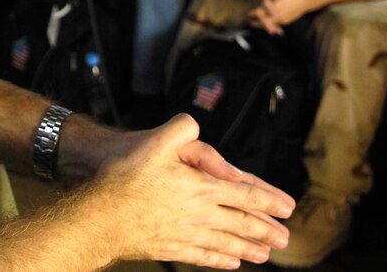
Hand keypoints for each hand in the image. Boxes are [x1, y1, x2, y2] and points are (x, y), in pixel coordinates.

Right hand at [91, 115, 292, 267]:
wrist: (98, 215)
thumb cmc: (123, 177)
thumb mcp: (153, 142)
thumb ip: (182, 130)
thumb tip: (201, 128)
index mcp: (200, 186)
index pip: (245, 194)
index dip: (268, 200)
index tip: (287, 208)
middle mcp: (198, 213)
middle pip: (241, 223)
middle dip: (265, 230)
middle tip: (285, 238)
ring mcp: (185, 234)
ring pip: (225, 243)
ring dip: (248, 248)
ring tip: (264, 255)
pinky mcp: (169, 248)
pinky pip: (202, 256)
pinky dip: (219, 260)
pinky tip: (229, 263)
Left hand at [247, 0, 309, 33]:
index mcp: (276, 7)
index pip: (260, 13)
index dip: (252, 13)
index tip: (247, 13)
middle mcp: (280, 16)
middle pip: (264, 22)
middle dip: (256, 22)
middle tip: (249, 21)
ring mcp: (284, 20)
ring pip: (270, 25)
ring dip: (262, 24)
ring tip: (253, 23)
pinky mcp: (286, 22)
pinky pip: (276, 25)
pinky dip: (270, 24)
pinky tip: (264, 24)